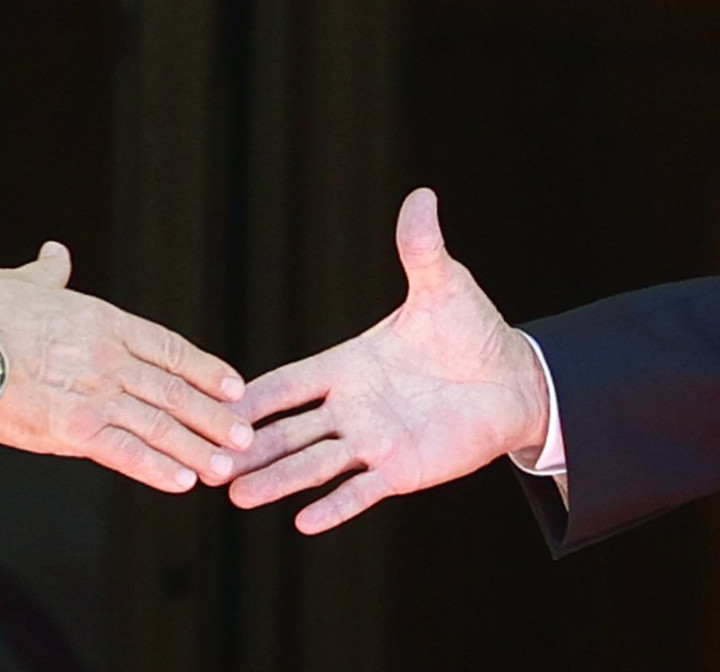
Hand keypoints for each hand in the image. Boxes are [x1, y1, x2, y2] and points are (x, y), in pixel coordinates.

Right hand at [0, 242, 252, 492]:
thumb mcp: (22, 281)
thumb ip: (49, 272)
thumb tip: (56, 251)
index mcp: (105, 323)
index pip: (170, 349)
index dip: (206, 370)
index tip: (234, 388)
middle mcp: (111, 360)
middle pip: (176, 391)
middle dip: (214, 417)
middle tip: (245, 438)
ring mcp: (97, 395)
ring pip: (160, 425)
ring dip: (196, 449)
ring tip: (224, 468)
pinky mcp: (75, 430)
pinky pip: (125, 453)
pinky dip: (156, 468)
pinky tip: (182, 482)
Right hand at [222, 189, 548, 532]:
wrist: (512, 380)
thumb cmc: (471, 331)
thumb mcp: (443, 287)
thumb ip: (421, 251)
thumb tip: (422, 195)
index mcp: (347, 365)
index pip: (289, 382)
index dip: (254, 394)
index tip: (214, 402)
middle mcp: (350, 407)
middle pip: (287, 430)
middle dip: (249, 445)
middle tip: (207, 459)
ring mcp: (372, 442)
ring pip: (313, 465)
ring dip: (277, 480)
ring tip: (237, 495)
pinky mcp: (400, 470)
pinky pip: (361, 492)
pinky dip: (335, 508)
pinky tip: (303, 523)